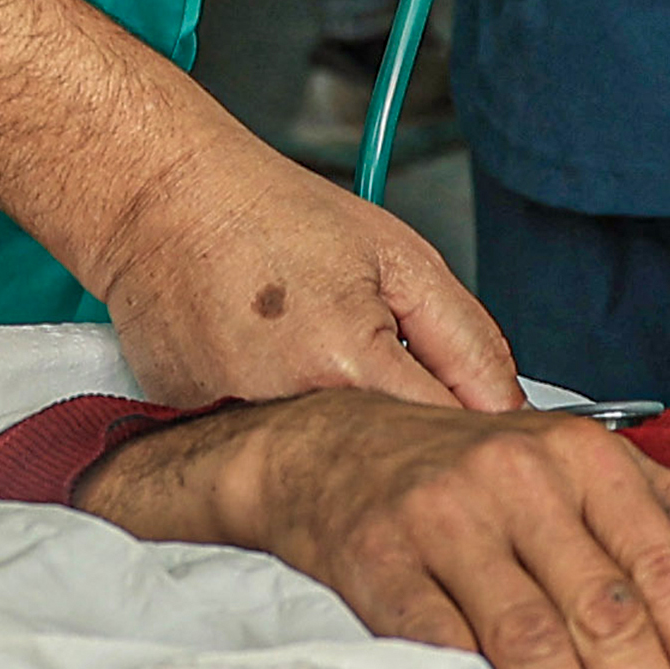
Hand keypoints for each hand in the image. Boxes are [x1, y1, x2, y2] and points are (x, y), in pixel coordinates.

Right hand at [71, 124, 521, 424]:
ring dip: (332, 436)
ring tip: (308, 356)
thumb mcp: (402, 258)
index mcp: (347, 361)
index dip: (464, 438)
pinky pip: (254, 451)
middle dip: (398, 442)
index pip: (442, 446)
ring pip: (316, 468)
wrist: (159, 196)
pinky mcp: (187, 433)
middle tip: (374, 369)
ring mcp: (226, 426)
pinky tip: (261, 367)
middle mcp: (284, 408)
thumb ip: (468, 344)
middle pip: (379, 472)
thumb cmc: (274, 214)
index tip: (462, 423)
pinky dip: (270, 423)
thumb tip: (510, 415)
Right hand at [81, 389, 669, 668]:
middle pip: (602, 614)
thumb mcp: (585, 464)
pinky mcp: (378, 561)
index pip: (663, 570)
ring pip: (526, 639)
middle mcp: (520, 481)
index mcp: (585, 460)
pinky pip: (436, 644)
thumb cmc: (478, 467)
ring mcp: (445, 521)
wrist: (330, 442)